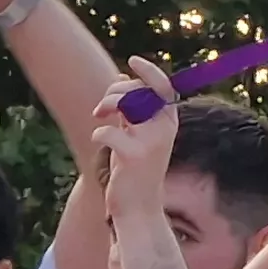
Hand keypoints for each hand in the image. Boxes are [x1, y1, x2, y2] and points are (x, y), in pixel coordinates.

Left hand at [88, 60, 181, 214]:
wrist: (139, 208)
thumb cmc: (135, 170)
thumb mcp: (137, 135)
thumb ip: (132, 109)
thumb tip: (122, 77)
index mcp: (168, 122)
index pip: (163, 87)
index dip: (149, 71)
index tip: (133, 60)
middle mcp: (163, 129)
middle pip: (138, 90)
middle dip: (116, 90)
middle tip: (103, 107)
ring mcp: (150, 142)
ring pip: (126, 103)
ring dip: (106, 105)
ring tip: (99, 116)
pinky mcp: (133, 156)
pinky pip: (109, 131)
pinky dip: (99, 132)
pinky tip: (98, 140)